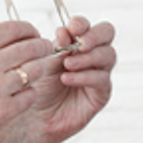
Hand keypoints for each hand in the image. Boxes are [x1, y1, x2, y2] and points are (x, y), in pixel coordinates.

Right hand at [0, 20, 53, 142]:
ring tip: (34, 71)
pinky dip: (29, 93)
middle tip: (45, 49)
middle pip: (30, 47)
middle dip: (42, 46)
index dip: (29, 30)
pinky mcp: (3, 112)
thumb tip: (8, 37)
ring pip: (35, 70)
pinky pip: (30, 95)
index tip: (33, 34)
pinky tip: (23, 93)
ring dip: (38, 69)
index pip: (14, 28)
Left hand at [25, 15, 115, 142]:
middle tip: (80, 44)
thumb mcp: (45, 62)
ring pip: (108, 55)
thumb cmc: (39, 88)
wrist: (35, 118)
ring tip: (67, 65)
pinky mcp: (101, 94)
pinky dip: (84, 76)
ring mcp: (99, 73)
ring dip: (87, 57)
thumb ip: (58, 47)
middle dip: (94, 35)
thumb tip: (65, 31)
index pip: (88, 26)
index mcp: (77, 44)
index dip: (82, 23)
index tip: (71, 28)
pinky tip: (67, 78)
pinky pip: (102, 79)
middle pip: (107, 34)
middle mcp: (91, 56)